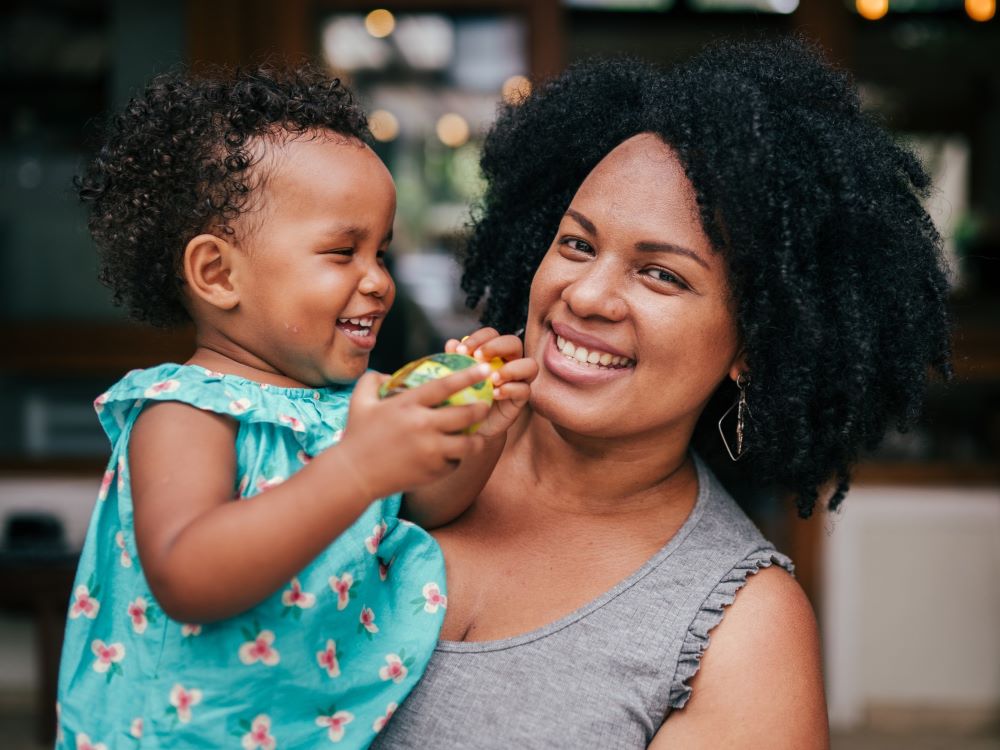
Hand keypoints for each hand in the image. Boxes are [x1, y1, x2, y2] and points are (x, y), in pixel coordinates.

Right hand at [335, 365, 492, 498]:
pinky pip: (455, 462)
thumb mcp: (359, 401)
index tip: (484, 369)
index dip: (468, 375)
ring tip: (475, 435)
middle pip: (466, 414)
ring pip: (468, 443)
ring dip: (475, 438)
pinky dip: (456, 458)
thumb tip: (391, 375)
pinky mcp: (433, 471)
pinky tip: (452, 454)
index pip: (445, 386)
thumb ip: (373, 380)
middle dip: (481, 408)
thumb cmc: (357, 436)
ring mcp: (430, 451)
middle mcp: (422, 426)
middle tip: (484, 406)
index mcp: (407, 404)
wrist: (354, 476)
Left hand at [445, 327, 537, 440]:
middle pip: (514, 343)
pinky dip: (510, 390)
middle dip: (496, 347)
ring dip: (511, 369)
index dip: (478, 338)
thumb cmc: (463, 396)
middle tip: (477, 358)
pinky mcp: (521, 399)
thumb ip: (455, 360)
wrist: (469, 425)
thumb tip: (452, 343)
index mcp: (492, 352)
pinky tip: (494, 395)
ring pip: (530, 365)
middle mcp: (509, 361)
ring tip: (492, 379)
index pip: (491, 334)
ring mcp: (518, 380)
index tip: (460, 351)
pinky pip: (525, 390)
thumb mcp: (456, 377)